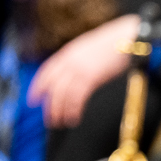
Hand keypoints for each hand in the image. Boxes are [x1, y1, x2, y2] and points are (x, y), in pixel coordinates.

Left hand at [28, 14, 140, 128]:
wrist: (127, 37)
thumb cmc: (115, 43)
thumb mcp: (90, 49)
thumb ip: (80, 59)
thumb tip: (77, 74)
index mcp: (68, 53)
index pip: (46, 72)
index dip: (38, 87)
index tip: (33, 100)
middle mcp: (70, 61)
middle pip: (53, 87)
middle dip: (49, 105)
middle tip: (49, 120)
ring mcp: (79, 69)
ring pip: (62, 94)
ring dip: (60, 111)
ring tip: (62, 123)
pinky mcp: (90, 77)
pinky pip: (77, 98)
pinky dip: (73, 110)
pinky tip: (74, 118)